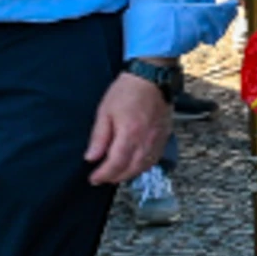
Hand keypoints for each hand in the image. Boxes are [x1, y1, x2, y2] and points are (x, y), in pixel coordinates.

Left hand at [84, 70, 171, 184]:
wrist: (152, 77)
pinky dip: (143, 166)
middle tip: (102, 177)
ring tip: (116, 173)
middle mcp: (146, 141)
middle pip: (131, 170)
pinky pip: (154, 159)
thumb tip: (91, 157)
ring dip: (129, 173)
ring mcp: (157, 140)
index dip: (103, 175)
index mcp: (129, 134)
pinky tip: (134, 164)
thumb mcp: (105, 111)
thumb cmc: (128, 90)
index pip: (116, 164)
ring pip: (144, 167)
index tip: (93, 178)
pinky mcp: (164, 136)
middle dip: (115, 177)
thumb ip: (99, 137)